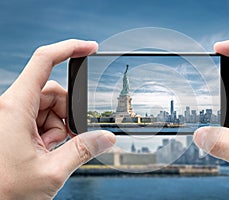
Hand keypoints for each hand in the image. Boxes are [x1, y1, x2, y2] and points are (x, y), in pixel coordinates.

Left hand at [0, 39, 115, 198]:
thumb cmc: (4, 192)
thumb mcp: (51, 171)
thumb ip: (83, 150)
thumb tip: (107, 138)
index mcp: (14, 108)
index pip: (44, 61)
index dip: (69, 48)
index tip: (89, 47)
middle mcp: (9, 106)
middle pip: (51, 91)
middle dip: (66, 113)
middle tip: (67, 139)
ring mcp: (9, 116)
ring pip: (46, 106)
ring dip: (57, 126)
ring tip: (50, 150)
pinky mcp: (11, 125)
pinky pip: (38, 117)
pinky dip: (48, 131)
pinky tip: (44, 150)